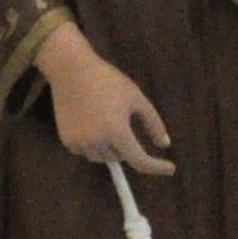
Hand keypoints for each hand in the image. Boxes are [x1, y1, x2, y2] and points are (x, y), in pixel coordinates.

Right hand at [35, 25, 174, 174]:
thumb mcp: (136, 98)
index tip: (170, 168)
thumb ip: (153, 123)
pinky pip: (86, 152)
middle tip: (121, 122)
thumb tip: (164, 144)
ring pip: (102, 157)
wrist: (71, 70)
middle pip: (120, 158)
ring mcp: (80, 143)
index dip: (156, 167)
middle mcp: (98, 141)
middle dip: (125, 146)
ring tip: (105, 121)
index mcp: (117, 131)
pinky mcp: (67, 141)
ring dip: (109, 148)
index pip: (139, 160)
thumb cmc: (107, 80)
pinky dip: (92, 145)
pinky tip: (90, 123)